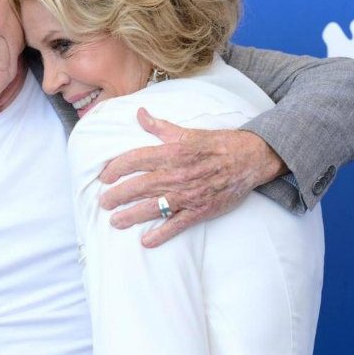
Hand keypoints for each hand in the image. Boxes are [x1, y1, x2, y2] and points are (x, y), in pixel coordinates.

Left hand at [99, 107, 286, 247]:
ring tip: (115, 222)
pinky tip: (146, 241)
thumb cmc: (218, 144)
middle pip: (138, 186)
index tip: (104, 177)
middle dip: (116, 196)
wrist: (250, 158)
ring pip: (152, 207)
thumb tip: (139, 113)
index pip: (135, 160)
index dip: (115, 169)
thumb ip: (160, 127)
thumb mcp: (188, 132)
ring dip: (131, 216)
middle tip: (103, 203)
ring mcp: (187, 195)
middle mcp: (176, 174)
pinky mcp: (199, 211)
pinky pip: (176, 225)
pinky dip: (161, 234)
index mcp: (172, 152)